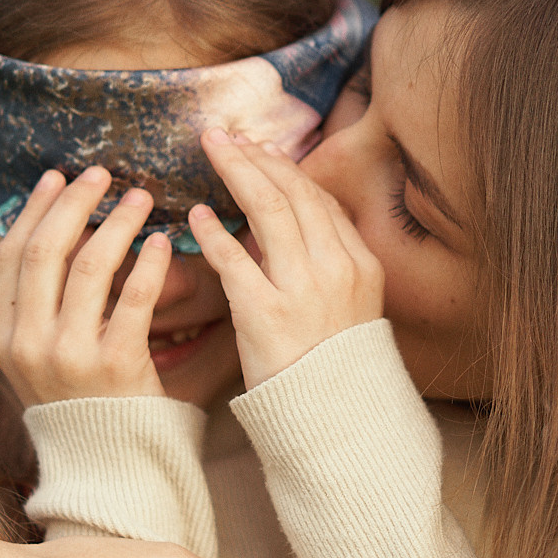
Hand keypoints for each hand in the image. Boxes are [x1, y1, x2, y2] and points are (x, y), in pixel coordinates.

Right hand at [0, 166, 174, 402]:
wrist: (111, 475)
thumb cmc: (85, 409)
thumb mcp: (43, 361)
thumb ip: (42, 308)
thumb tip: (61, 235)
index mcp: (4, 338)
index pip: (10, 256)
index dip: (34, 210)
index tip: (57, 176)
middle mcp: (27, 345)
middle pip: (45, 251)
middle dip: (75, 203)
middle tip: (102, 173)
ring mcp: (69, 357)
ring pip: (88, 266)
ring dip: (117, 223)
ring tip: (142, 198)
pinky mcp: (115, 367)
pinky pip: (133, 299)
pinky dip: (149, 264)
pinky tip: (164, 243)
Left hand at [190, 130, 383, 386]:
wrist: (337, 422)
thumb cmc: (336, 370)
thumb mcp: (352, 310)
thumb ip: (327, 267)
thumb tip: (290, 230)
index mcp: (361, 265)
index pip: (321, 202)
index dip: (288, 171)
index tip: (260, 151)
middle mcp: (336, 269)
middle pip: (294, 195)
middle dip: (257, 158)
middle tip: (225, 135)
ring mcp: (303, 290)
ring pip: (268, 212)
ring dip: (236, 173)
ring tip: (211, 151)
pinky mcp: (266, 315)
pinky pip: (235, 261)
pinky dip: (214, 233)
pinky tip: (196, 215)